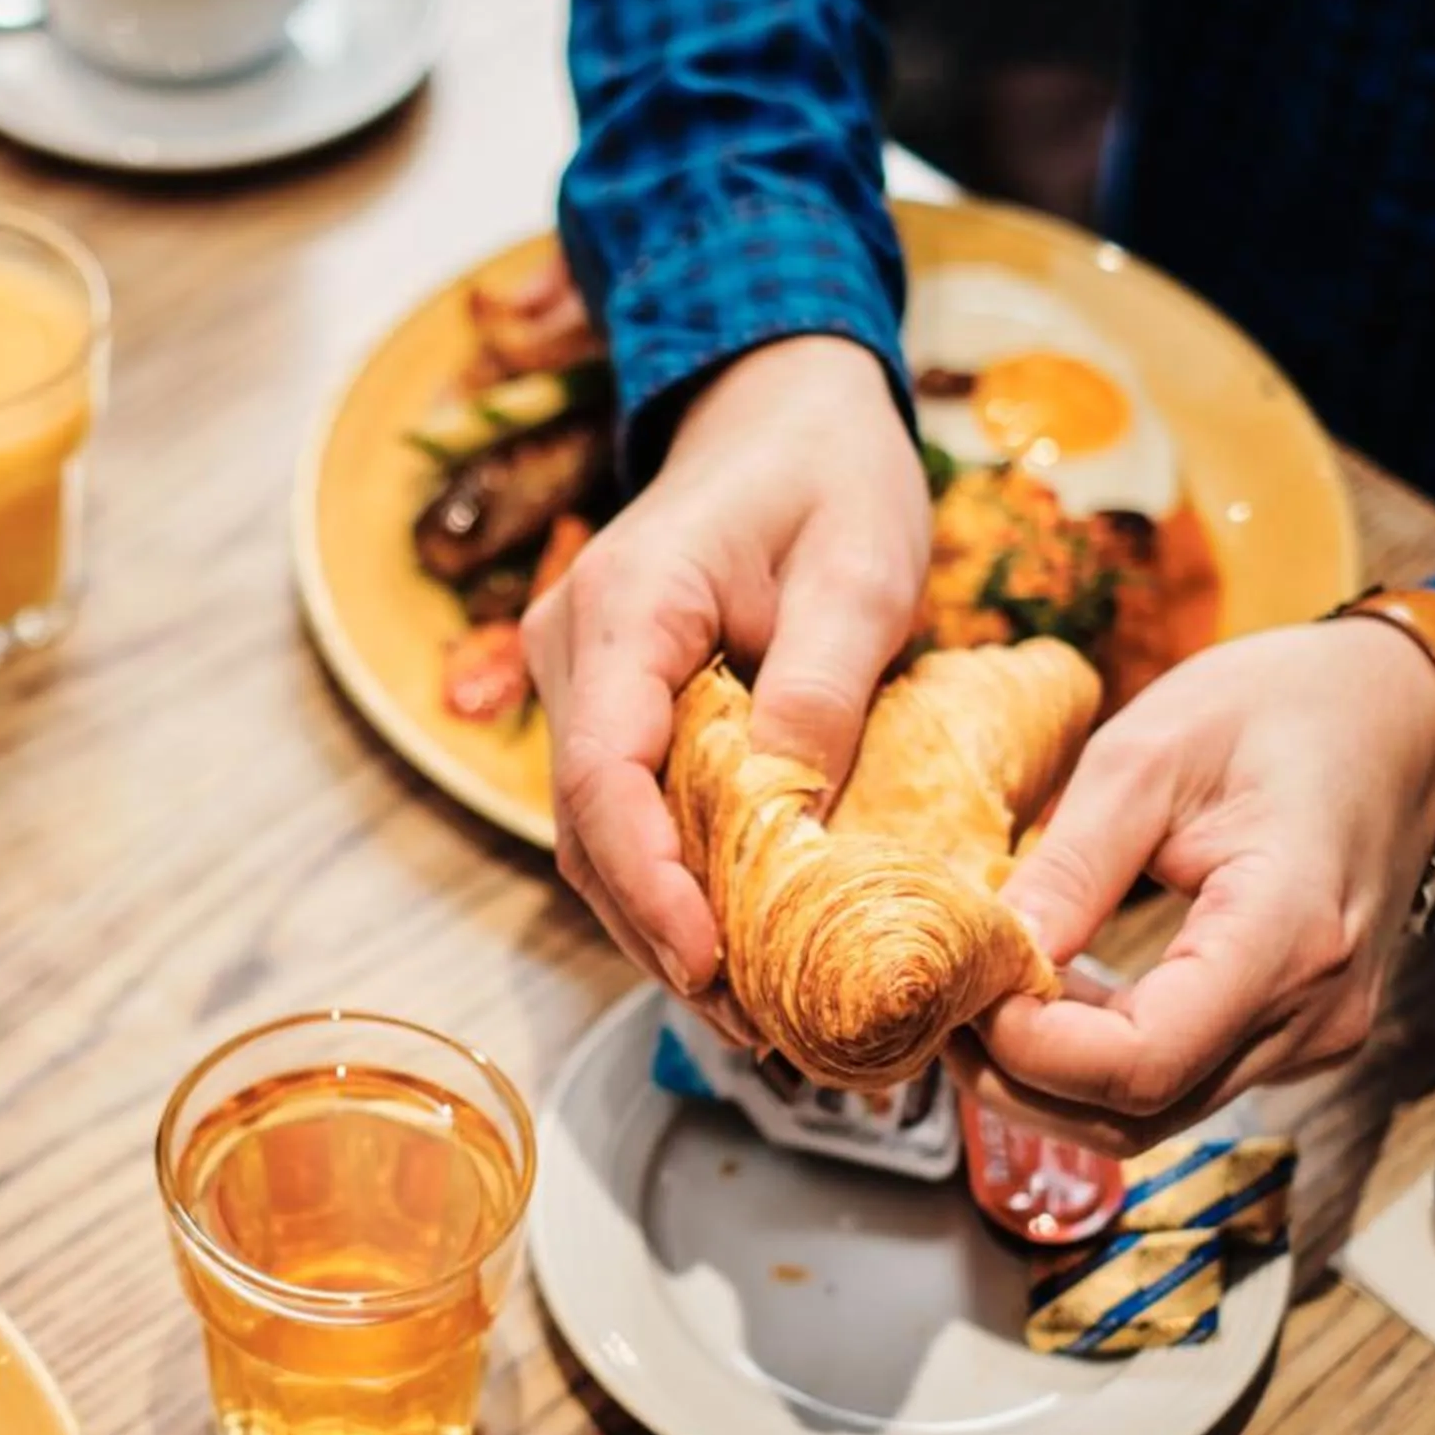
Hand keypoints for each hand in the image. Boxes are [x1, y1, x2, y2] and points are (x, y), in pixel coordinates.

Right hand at [523, 335, 931, 994]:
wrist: (781, 406)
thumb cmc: (829, 472)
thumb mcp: (861, 568)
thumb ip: (822, 687)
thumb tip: (792, 820)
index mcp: (627, 608)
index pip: (600, 772)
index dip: (648, 882)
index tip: (710, 961)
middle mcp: (572, 649)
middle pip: (590, 829)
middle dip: (663, 935)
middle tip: (760, 1029)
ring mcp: (580, 682)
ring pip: (599, 838)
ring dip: (667, 927)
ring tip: (760, 1018)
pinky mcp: (610, 708)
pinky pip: (627, 815)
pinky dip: (676, 888)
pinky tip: (741, 951)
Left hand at [954, 618, 1434, 1150]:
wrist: (1400, 711)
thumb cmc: (1286, 709)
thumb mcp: (1151, 751)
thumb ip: (1071, 865)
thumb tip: (989, 952)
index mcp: (1288, 936)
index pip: (1140, 1064)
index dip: (1031, 1050)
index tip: (966, 992)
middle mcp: (1312, 1014)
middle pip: (1136, 1115)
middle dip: (1020, 1079)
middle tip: (947, 1009)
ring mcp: (1312, 1035)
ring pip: (1152, 1115)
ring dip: (1051, 1079)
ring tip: (983, 1002)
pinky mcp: (1294, 1033)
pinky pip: (1180, 1080)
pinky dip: (1098, 1061)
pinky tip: (1051, 998)